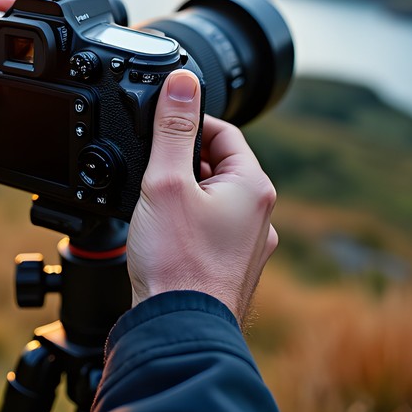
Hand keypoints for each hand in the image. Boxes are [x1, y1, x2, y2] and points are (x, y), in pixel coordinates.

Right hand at [127, 70, 278, 325]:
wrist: (179, 330)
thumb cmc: (177, 262)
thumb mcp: (166, 182)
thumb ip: (173, 128)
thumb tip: (183, 81)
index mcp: (253, 186)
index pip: (224, 132)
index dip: (189, 122)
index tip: (161, 126)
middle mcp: (260, 215)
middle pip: (219, 166)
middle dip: (183, 161)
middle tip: (151, 169)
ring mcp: (249, 246)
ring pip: (214, 200)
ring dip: (185, 195)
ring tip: (152, 205)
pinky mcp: (231, 269)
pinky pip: (210, 231)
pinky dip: (187, 225)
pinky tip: (163, 236)